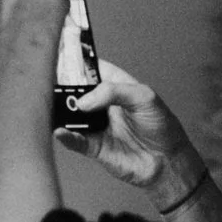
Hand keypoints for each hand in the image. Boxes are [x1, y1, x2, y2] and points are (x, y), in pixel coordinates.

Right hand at [52, 58, 198, 192]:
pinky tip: (61, 131)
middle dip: (64, 89)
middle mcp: (103, 105)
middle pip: (76, 92)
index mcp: (116, 86)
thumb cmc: (162, 126)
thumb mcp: (144, 97)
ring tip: (56, 108)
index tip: (62, 60)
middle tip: (53, 86)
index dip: (78, 64)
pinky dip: (66, 136)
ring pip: (72, 116)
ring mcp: (97, 125)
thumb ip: (113, 92)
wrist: (168, 161)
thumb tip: (84, 100)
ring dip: (62, 112)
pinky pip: (75, 140)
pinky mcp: (94, 146)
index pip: (92, 69)